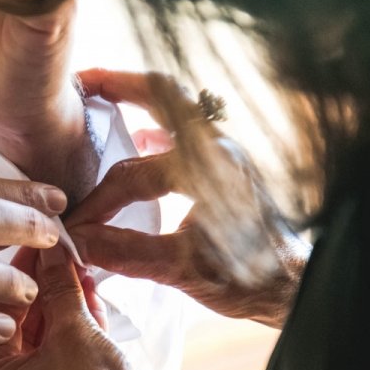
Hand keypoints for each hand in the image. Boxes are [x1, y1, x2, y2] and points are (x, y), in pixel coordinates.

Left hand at [0, 245, 179, 369]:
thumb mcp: (75, 331)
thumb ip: (59, 287)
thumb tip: (51, 253)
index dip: (21, 277)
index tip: (38, 248)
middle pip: (20, 330)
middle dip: (47, 292)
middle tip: (63, 256)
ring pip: (45, 346)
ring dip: (65, 309)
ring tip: (83, 274)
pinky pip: (62, 363)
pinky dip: (76, 335)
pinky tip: (92, 304)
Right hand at [67, 69, 309, 327]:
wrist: (293, 285)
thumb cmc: (246, 279)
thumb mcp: (182, 271)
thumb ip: (127, 252)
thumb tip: (79, 242)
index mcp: (207, 169)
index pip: (133, 176)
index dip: (97, 203)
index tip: (76, 226)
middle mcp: (219, 150)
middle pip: (165, 95)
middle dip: (120, 86)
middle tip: (84, 84)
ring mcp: (227, 153)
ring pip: (179, 109)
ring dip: (141, 102)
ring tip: (107, 102)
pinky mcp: (230, 166)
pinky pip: (189, 130)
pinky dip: (159, 128)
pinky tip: (142, 141)